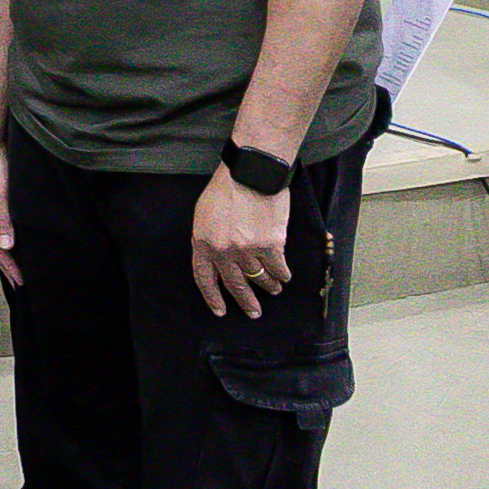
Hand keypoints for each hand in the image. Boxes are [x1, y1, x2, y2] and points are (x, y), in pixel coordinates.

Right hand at [0, 133, 19, 286]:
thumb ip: (3, 220)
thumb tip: (6, 247)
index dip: (9, 266)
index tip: (21, 283)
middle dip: (6, 264)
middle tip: (19, 283)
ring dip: (8, 252)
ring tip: (17, 266)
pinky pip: (2, 224)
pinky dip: (9, 236)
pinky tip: (15, 239)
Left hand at [188, 166, 291, 318]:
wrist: (251, 175)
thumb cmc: (226, 189)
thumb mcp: (204, 214)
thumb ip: (208, 238)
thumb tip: (216, 256)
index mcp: (203, 244)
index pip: (205, 279)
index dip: (213, 297)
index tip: (220, 311)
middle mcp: (224, 252)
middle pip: (235, 285)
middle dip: (245, 301)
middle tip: (253, 313)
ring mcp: (248, 251)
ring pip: (260, 278)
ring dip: (268, 287)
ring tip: (274, 291)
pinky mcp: (271, 246)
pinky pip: (278, 269)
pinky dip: (283, 275)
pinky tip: (285, 277)